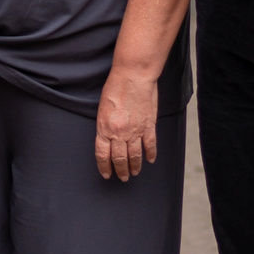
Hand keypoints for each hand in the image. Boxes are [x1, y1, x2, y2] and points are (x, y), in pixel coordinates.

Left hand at [95, 64, 158, 180]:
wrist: (133, 76)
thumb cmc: (115, 87)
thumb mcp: (102, 108)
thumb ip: (105, 125)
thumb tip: (107, 137)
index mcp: (104, 128)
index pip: (103, 154)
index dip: (104, 167)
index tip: (106, 174)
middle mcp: (119, 133)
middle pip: (119, 158)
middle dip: (120, 170)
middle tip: (122, 178)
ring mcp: (135, 130)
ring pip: (135, 155)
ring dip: (134, 166)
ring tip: (135, 172)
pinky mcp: (148, 125)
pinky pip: (150, 144)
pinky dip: (150, 154)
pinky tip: (150, 160)